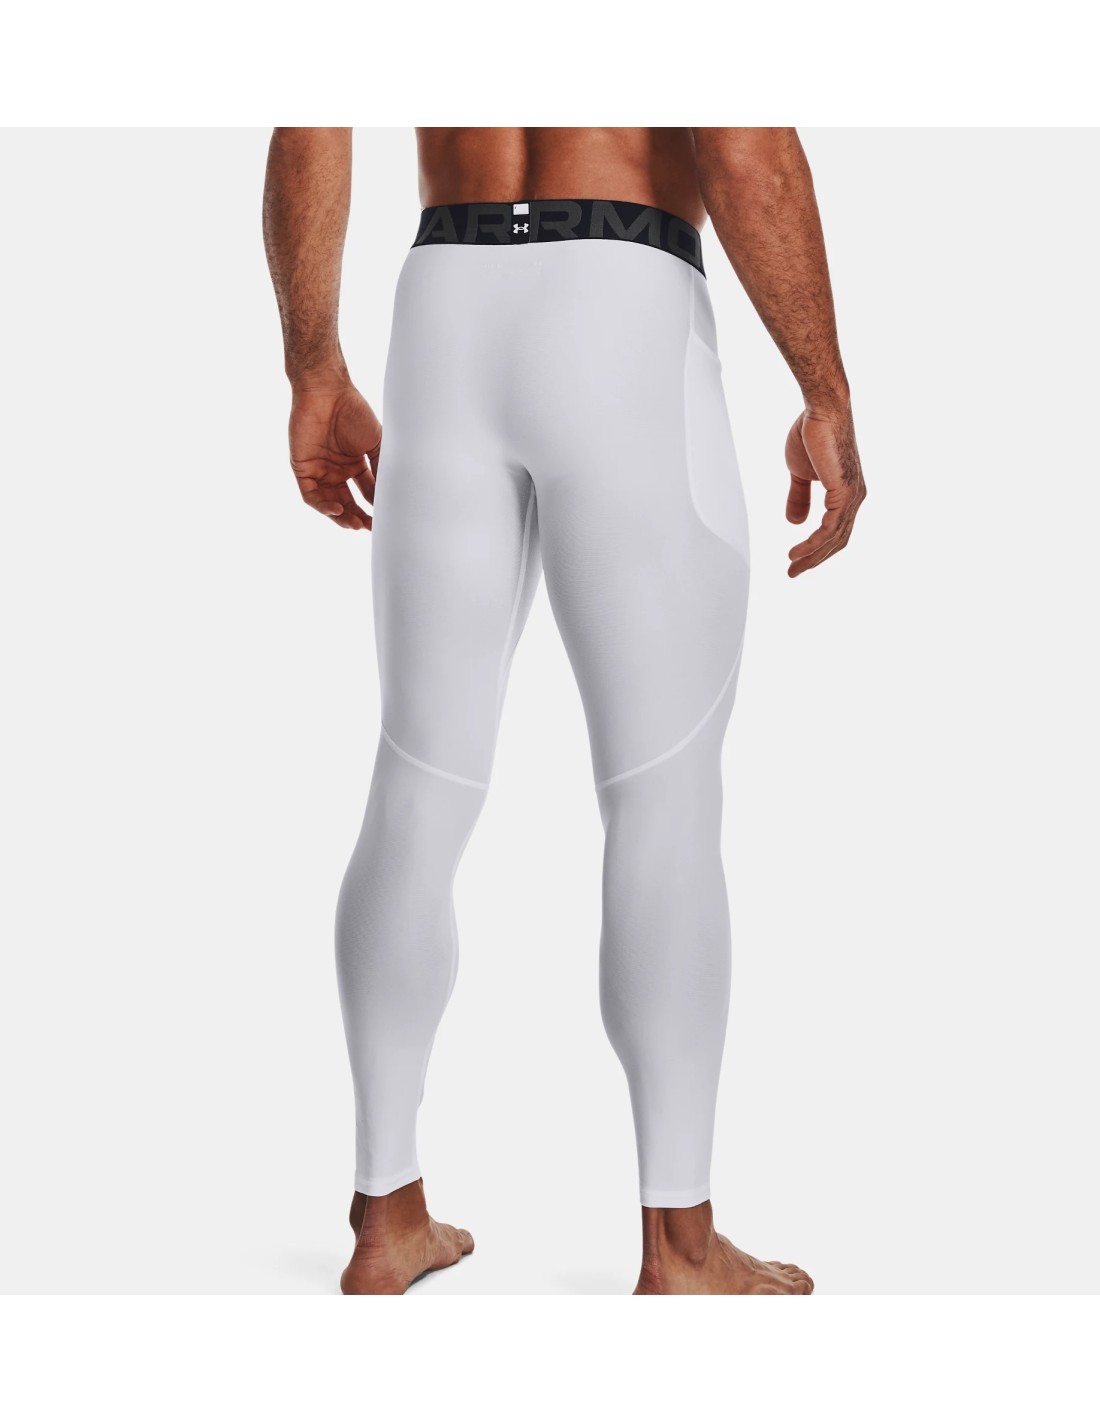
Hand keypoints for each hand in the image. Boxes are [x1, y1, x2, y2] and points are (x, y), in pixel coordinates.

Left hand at [288, 382, 380, 529]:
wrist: (327, 391)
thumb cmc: (354, 412)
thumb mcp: (376, 444)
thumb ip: (382, 469)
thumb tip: (394, 496)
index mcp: (355, 465)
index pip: (366, 494)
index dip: (375, 508)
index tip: (386, 519)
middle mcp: (337, 470)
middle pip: (348, 503)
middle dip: (358, 518)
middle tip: (369, 527)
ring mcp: (319, 470)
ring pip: (329, 504)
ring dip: (341, 517)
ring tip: (355, 523)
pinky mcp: (303, 469)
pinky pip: (311, 496)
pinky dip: (323, 506)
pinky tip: (337, 509)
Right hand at [784, 405, 865, 576]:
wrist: (821, 412)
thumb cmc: (812, 434)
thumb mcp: (799, 473)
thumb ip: (799, 497)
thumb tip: (795, 523)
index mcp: (846, 494)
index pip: (834, 531)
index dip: (816, 548)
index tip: (794, 560)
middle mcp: (855, 498)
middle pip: (837, 540)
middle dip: (814, 560)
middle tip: (792, 573)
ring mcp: (852, 496)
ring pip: (834, 538)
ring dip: (812, 556)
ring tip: (792, 567)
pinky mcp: (845, 492)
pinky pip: (830, 528)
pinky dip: (814, 543)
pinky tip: (799, 552)